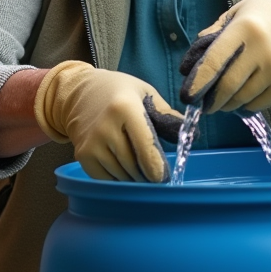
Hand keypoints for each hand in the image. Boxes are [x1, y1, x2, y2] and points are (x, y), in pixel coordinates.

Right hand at [34, 61, 183, 181]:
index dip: (158, 169)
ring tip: (139, 168)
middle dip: (148, 175)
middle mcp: (106, 128)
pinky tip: (123, 168)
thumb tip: (191, 135)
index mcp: (124, 108)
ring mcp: (92, 144)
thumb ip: (167, 114)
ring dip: (134, 178)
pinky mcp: (83, 156)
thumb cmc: (118, 92)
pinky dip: (118, 179)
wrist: (79, 93)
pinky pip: (106, 179)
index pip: (146, 149)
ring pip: (122, 176)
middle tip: (155, 174)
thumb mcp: (145, 93)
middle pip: (135, 166)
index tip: (165, 177)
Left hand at [179, 0, 270, 113]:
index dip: (198, 82)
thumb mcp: (236, 13)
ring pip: (242, 99)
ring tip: (224, 98)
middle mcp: (261, 50)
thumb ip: (213, 34)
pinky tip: (243, 96)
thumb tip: (191, 64)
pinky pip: (259, 104)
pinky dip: (247, 105)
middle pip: (227, 87)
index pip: (214, 62)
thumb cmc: (265, 13)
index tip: (187, 96)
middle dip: (211, 101)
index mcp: (244, 29)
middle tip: (204, 104)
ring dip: (228, 104)